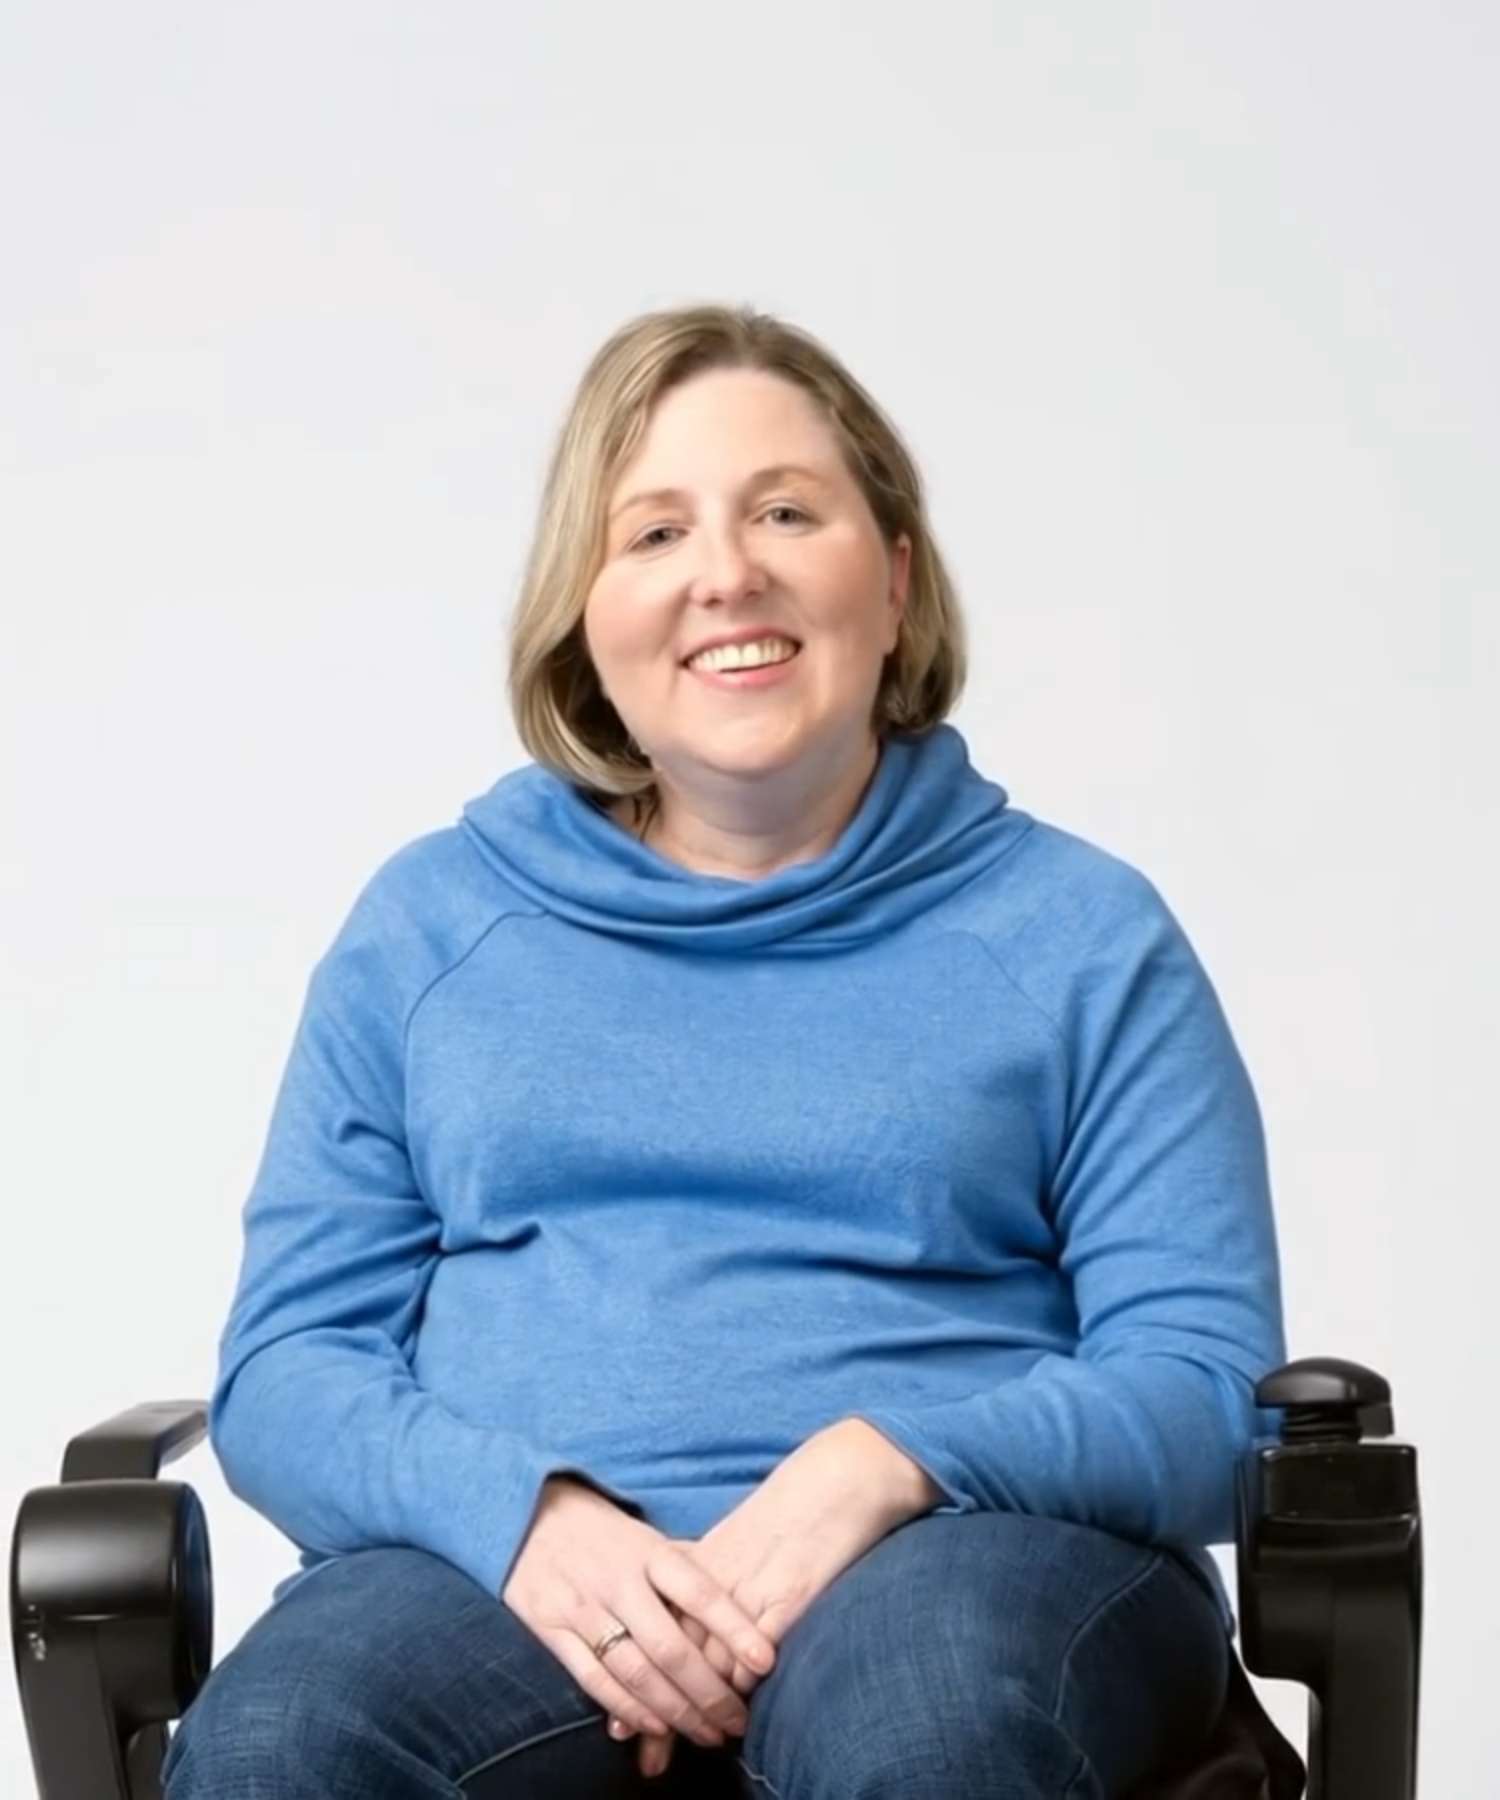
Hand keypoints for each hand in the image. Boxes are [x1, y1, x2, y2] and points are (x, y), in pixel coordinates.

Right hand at [502, 1474, 778, 1750]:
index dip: (735, 1629)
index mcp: (648, 1550)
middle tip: (738, 1721)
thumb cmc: (601, 1530)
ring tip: (707, 1734)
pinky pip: (595, 1680)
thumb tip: (737, 1611)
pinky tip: (656, 1727)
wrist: (527, 1513)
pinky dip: (628, 1710)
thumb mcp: (645, 1537)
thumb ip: (682, 1572)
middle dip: (709, 1693)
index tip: (766, 1661)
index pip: (701, 1592)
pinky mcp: (551, 1629)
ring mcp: (583, 1606)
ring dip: (675, 1712)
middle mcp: (618, 1580)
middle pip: (671, 1647)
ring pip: (636, 1672)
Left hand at [617, 1419, 942, 1779]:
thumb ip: (701, 1572)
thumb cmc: (791, 1504)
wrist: (839, 1476)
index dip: (635, 1679)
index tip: (620, 1724)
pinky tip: (740, 1709)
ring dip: (702, 1709)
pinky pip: (754, 1650)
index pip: (655, 1630)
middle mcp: (715, 1579)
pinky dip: (744, 1683)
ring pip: (711, 1661)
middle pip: (675, 1653)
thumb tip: (672, 1610)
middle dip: (659, 1709)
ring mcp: (750, 1589)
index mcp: (697, 1562)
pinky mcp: (788, 1597)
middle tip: (647, 1754)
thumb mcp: (734, 1536)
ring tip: (697, 1744)